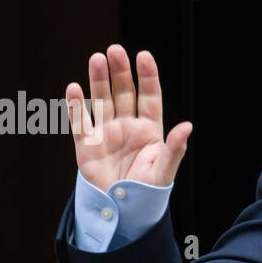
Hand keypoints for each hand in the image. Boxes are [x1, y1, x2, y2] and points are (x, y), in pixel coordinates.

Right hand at [65, 43, 192, 192]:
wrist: (122, 212)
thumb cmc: (148, 192)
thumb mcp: (163, 170)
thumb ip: (174, 149)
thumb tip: (188, 127)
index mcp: (149, 130)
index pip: (149, 97)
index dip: (147, 77)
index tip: (144, 56)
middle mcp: (127, 126)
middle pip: (123, 93)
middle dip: (120, 71)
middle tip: (115, 50)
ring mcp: (106, 134)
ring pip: (101, 100)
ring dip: (98, 80)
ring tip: (97, 59)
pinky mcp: (86, 146)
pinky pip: (80, 122)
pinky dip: (76, 106)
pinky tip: (74, 88)